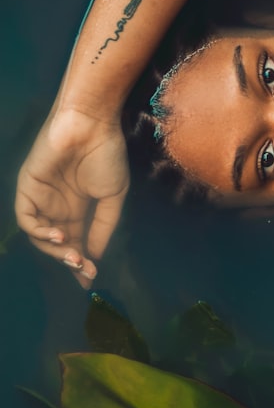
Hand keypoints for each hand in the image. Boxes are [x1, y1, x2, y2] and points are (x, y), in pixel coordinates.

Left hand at [15, 109, 129, 287]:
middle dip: (70, 260)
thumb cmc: (106, 156)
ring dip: (55, 250)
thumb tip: (96, 255)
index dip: (82, 262)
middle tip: (85, 270)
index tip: (91, 281)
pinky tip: (60, 235)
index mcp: (78, 208)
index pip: (77, 242)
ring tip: (74, 254)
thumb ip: (103, 226)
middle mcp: (57, 207)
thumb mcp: (113, 196)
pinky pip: (27, 219)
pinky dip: (40, 232)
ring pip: (40, 236)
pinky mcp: (27, 189)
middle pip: (58, 244)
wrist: (92, 127)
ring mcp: (41, 199)